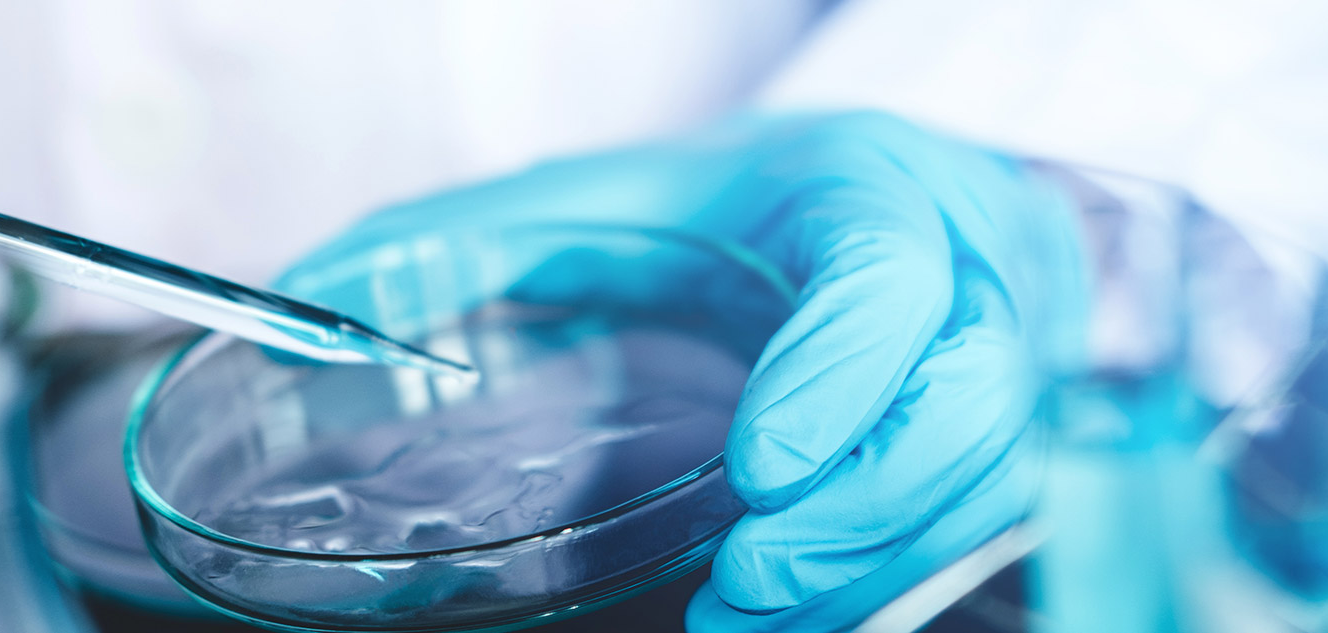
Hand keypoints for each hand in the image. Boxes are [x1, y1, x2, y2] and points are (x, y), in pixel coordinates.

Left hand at [277, 112, 1086, 630]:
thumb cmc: (755, 211)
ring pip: (993, 478)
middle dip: (863, 510)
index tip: (759, 467)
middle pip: (970, 397)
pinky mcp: (1015, 432)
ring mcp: (1011, 354)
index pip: (889, 271)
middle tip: (746, 586)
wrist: (909, 210)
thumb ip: (486, 238)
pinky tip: (810, 613)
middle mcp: (965, 268)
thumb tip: (312, 296)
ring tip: (756, 620)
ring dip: (878, 568)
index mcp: (868, 188)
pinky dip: (902, 578)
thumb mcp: (624, 193)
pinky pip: (996, 523)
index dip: (838, 370)